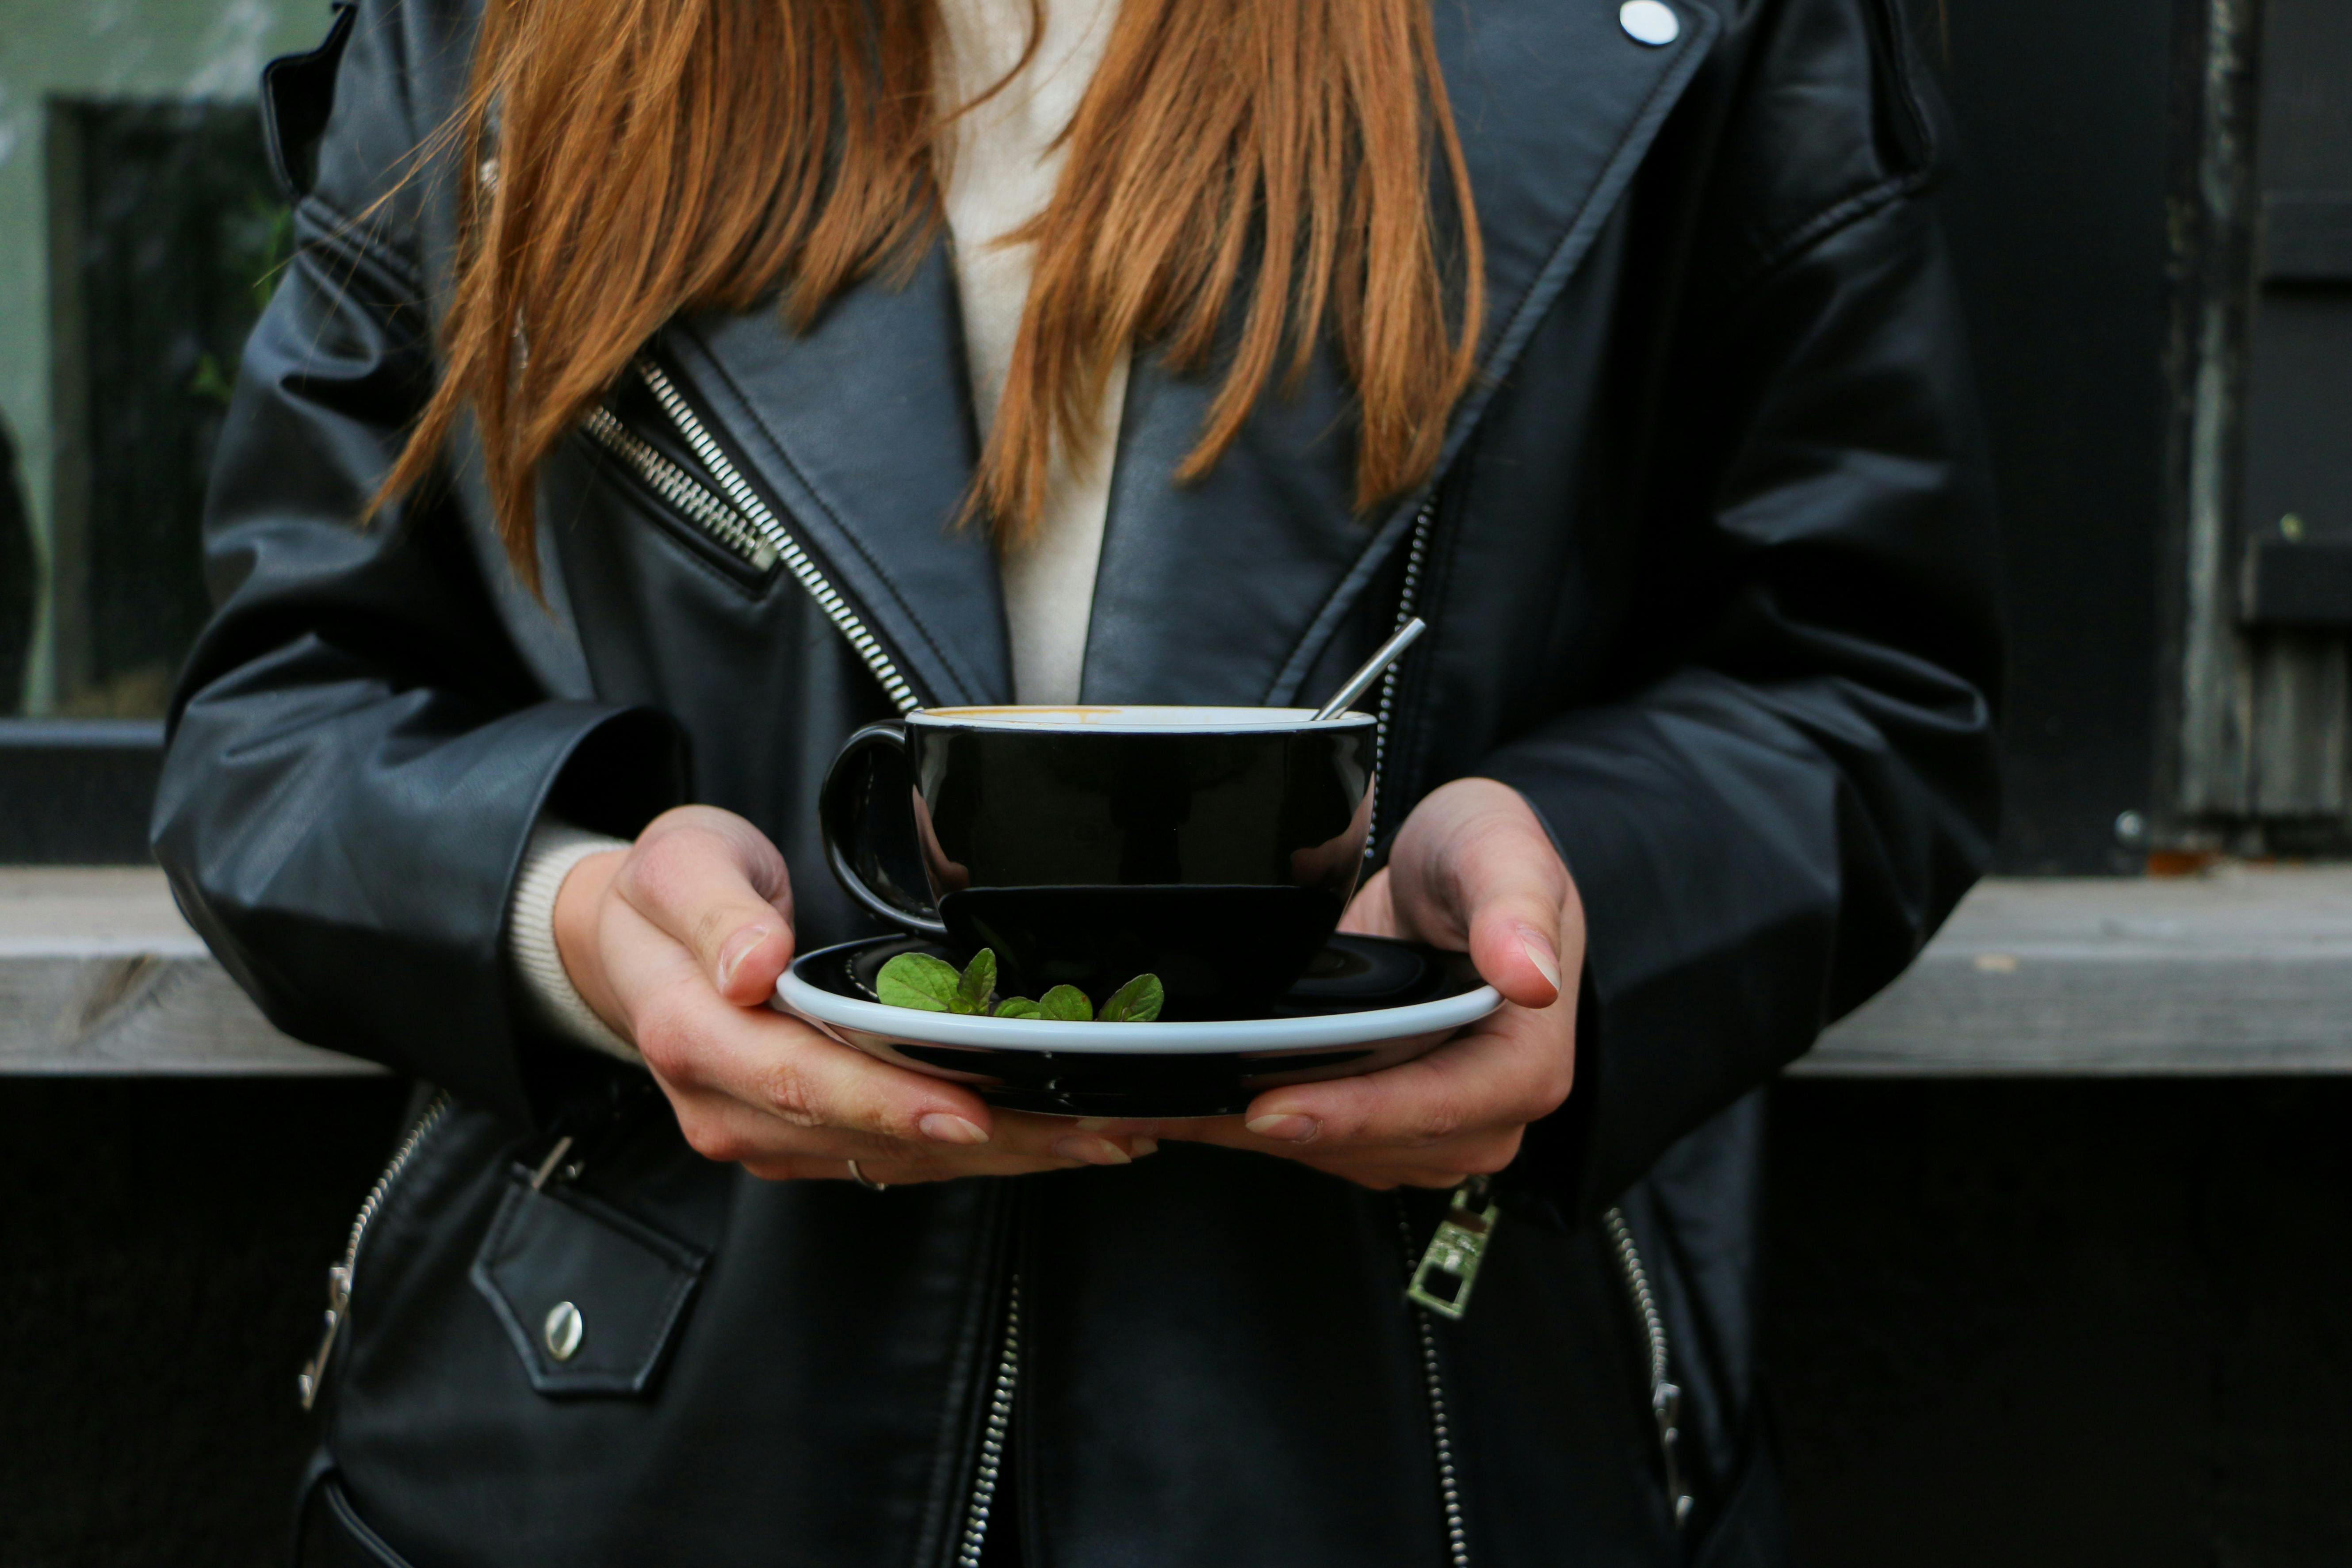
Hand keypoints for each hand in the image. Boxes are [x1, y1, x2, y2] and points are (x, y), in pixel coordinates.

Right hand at [551, 805, 1153, 1182]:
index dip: (893, 1102)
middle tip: (1096, 1131)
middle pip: (871, 1137)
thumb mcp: (676, 867)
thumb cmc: (662, 895)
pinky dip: (983, 1151)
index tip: (972, 1111)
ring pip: (898, 1160)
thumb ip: (714, 913)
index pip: (804, 1082)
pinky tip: (1054, 1137)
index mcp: (696, 1037)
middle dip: (992, 1140)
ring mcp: (768, 1133)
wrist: (623, 943)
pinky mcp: (804, 1139)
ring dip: (1008, 1154)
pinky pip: (898, 1157)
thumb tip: (749, 965)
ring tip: (1106, 1137)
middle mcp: (732, 1105)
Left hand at [1159, 777, 1582, 1188]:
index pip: (1436, 1108)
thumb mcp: (1503, 852)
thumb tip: (1531, 975)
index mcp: (1524, 1063)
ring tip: (1152, 1104)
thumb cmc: (1485, 857)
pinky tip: (1179, 1101)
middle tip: (1166, 1106)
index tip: (1271, 1108)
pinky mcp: (1377, 1120)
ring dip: (1242, 1132)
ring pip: (1329, 1152)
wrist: (1454, 864)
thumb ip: (1517, 907)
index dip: (1352, 1113)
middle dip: (1274, 1127)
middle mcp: (1482, 1111)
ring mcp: (1428, 1125)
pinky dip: (1240, 1123)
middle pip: (1372, 1143)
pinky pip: (1308, 1138)